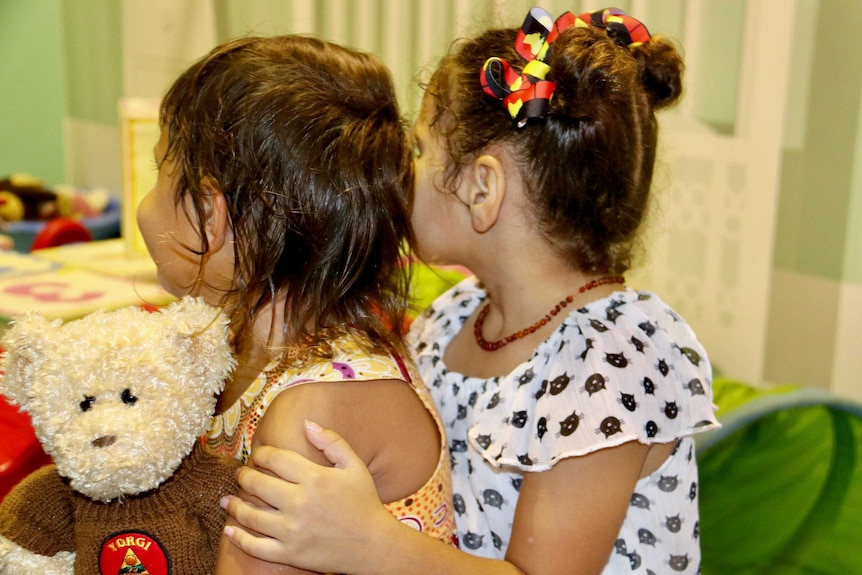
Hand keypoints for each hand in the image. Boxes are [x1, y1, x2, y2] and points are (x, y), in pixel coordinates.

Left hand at [221, 420, 398, 571]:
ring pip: (250, 515)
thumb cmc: (365, 502)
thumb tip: (306, 423)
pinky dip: (238, 538)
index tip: (258, 455)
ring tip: (227, 501)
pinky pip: (255, 546)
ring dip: (234, 505)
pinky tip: (229, 530)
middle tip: (241, 475)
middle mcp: (299, 502)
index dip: (261, 454)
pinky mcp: (290, 553)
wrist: (373, 545)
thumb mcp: (355, 466)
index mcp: (314, 477)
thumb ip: (332, 441)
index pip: (275, 458)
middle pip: (257, 484)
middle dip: (244, 476)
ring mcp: (292, 530)